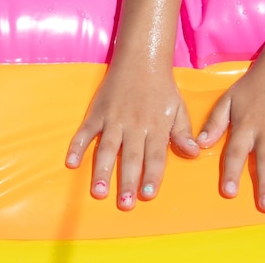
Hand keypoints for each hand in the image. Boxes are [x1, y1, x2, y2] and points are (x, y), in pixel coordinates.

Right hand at [66, 65, 198, 210]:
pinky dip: (77, 146)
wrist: (141, 60)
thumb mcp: (178, 109)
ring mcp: (114, 119)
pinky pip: (85, 132)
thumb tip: (194, 153)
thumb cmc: (162, 89)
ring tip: (98, 192)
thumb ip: (183, 133)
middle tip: (124, 203)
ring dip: (101, 171)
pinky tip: (70, 163)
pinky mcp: (98, 112)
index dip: (152, 176)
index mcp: (156, 126)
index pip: (155, 156)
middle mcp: (135, 125)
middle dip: (127, 181)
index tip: (148, 195)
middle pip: (130, 157)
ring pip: (107, 148)